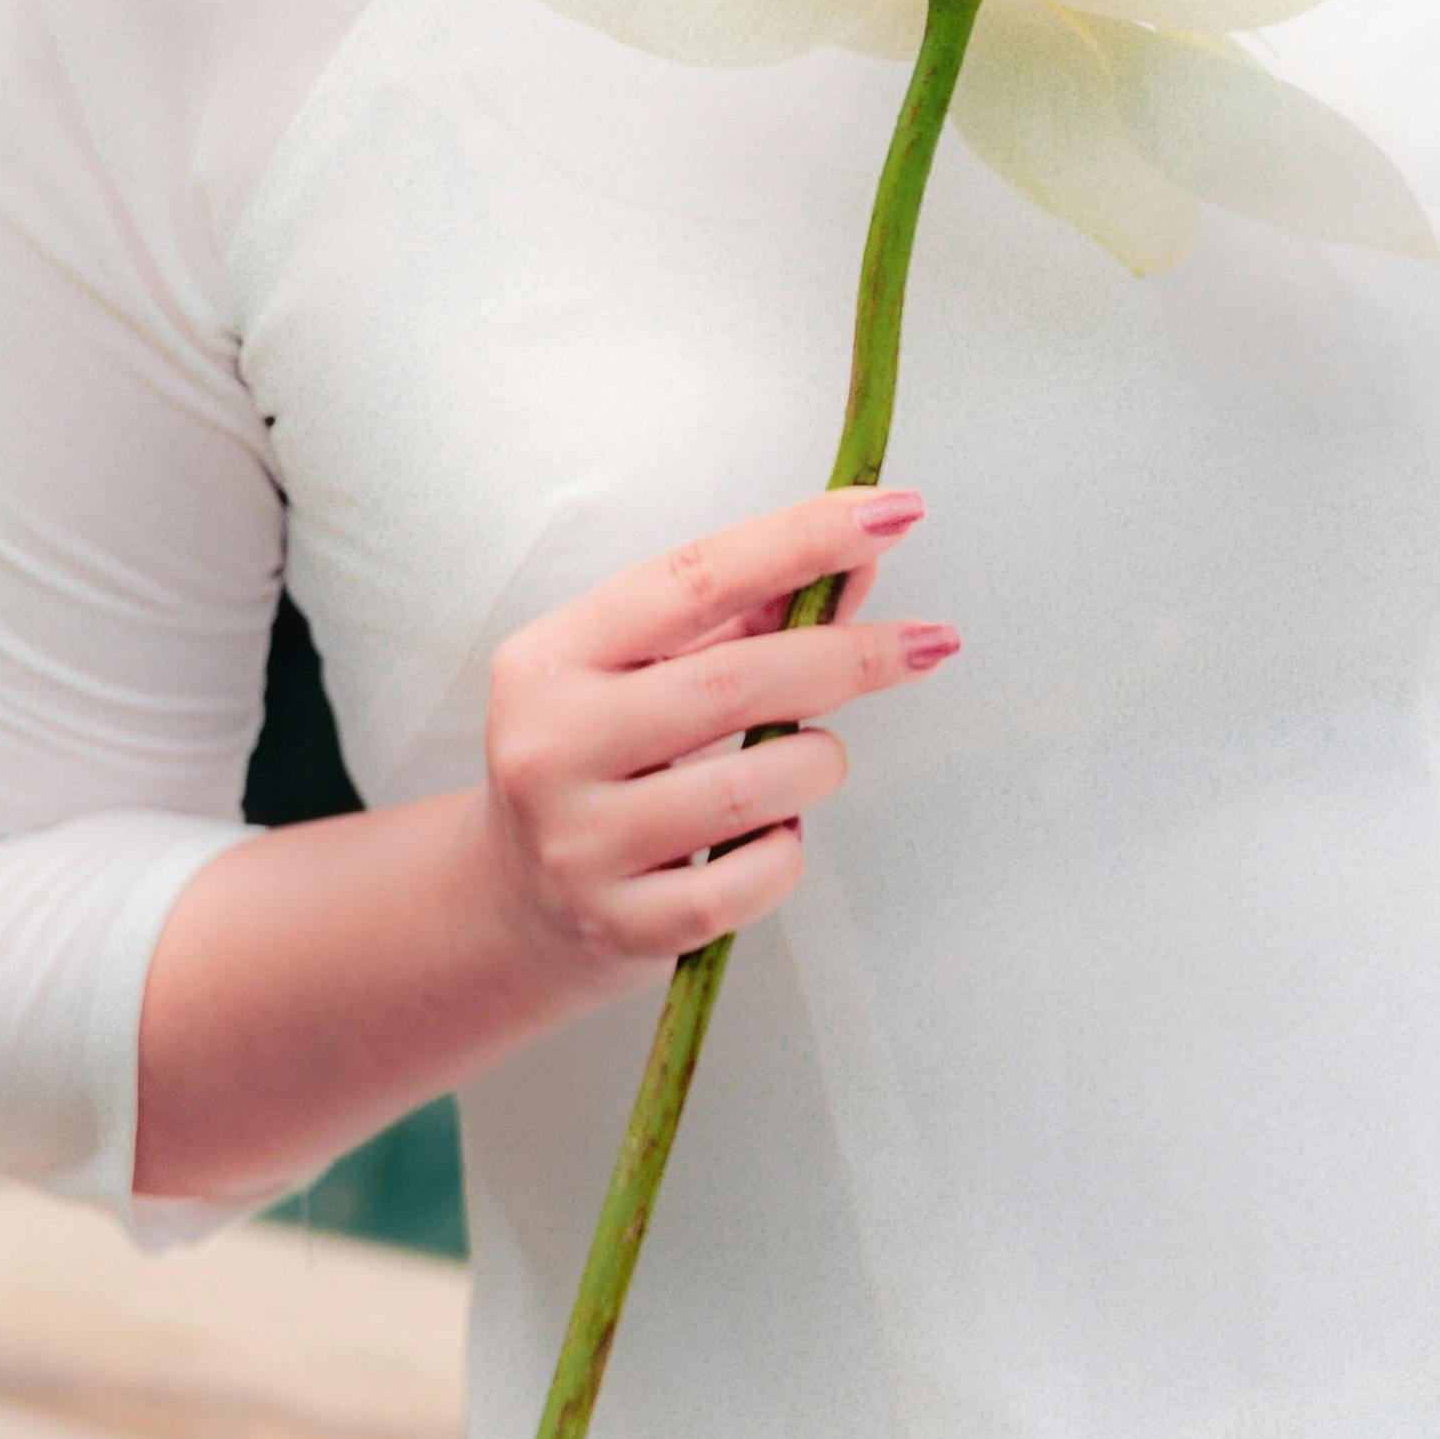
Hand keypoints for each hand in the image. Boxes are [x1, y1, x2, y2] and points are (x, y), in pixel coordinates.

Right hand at [469, 487, 953, 992]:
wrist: (516, 910)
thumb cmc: (598, 767)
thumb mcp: (641, 677)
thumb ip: (746, 619)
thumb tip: (858, 565)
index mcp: (551, 659)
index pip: (693, 578)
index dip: (801, 539)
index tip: (890, 513)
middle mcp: (550, 745)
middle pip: (736, 682)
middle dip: (849, 657)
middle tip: (923, 643)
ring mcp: (579, 843)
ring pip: (756, 788)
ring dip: (818, 764)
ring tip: (809, 762)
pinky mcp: (620, 925)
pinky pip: (752, 881)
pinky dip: (788, 851)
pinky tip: (770, 836)